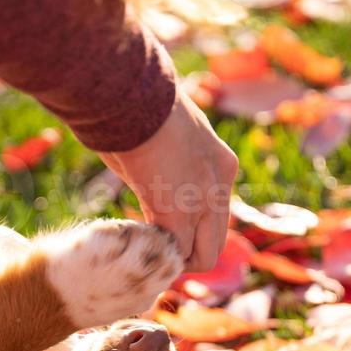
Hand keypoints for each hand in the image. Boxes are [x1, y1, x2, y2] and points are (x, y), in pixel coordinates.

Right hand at [99, 91, 238, 272]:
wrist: (128, 91)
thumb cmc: (134, 105)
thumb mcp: (166, 138)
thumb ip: (170, 168)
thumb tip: (149, 179)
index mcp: (222, 163)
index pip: (217, 214)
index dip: (190, 228)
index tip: (162, 226)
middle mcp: (222, 182)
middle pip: (216, 242)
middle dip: (187, 251)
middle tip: (154, 245)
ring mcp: (205, 199)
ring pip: (204, 257)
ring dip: (174, 259)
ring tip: (145, 247)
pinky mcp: (178, 210)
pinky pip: (176, 253)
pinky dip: (157, 256)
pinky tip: (136, 242)